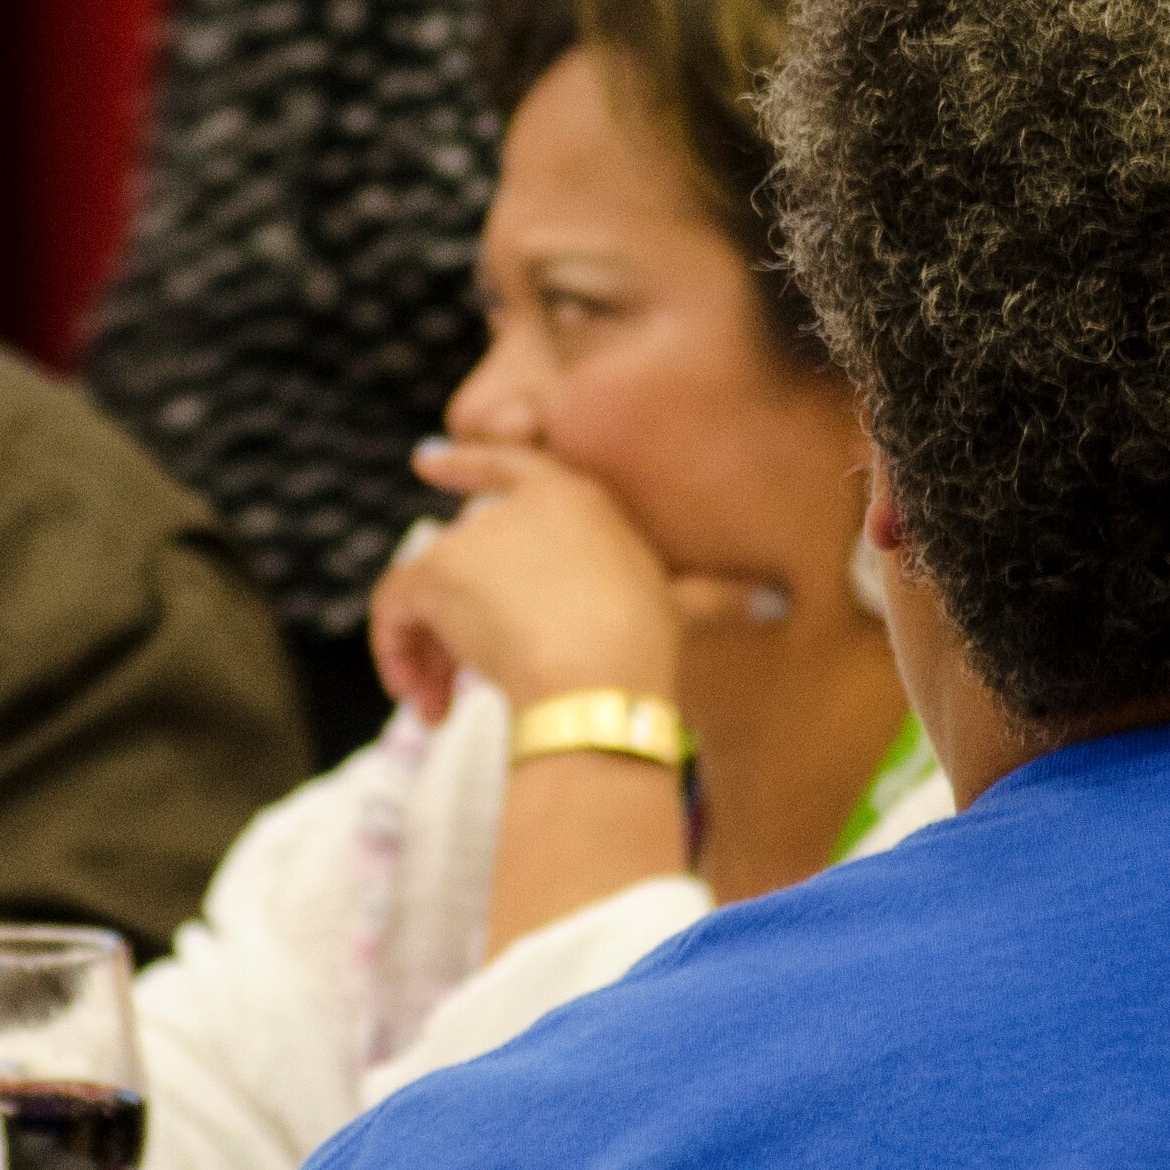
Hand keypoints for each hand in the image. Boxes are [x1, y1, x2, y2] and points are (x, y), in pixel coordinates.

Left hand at [368, 441, 749, 717]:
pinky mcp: (436, 570)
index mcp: (578, 499)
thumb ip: (715, 598)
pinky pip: (394, 612)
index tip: (426, 461)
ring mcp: (474, 535)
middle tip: (446, 685)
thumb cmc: (649, 649)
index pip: (511, 465)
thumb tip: (776, 600)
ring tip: (439, 708)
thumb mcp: (683, 612)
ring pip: (424, 592)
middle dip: (447, 621)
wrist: (601, 678)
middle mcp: (520, 505)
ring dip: (424, 652)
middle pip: (463, 556)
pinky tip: (425, 707)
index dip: (466, 463)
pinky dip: (396, 657)